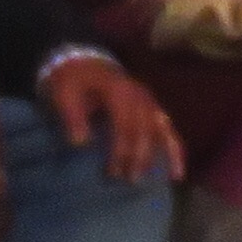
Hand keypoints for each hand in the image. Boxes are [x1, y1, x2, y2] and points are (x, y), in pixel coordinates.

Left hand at [45, 52, 184, 185]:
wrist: (83, 61)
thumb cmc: (73, 79)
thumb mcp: (64, 92)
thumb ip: (72, 116)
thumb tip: (80, 143)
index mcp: (119, 91)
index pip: (125, 127)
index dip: (120, 152)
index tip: (112, 173)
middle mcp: (141, 96)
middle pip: (145, 133)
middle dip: (138, 159)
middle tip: (129, 180)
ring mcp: (151, 102)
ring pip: (163, 133)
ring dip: (160, 158)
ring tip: (156, 181)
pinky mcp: (155, 108)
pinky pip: (170, 132)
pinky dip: (175, 152)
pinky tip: (176, 174)